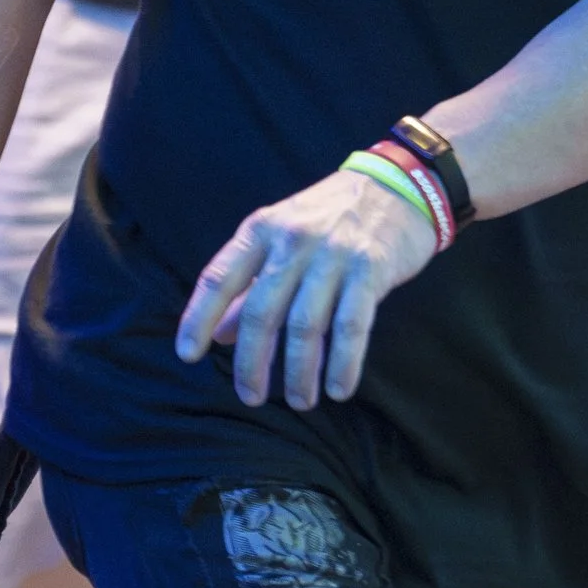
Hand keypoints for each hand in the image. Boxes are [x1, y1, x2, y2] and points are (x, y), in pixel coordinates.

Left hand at [176, 166, 440, 410]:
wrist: (399, 185)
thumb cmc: (332, 216)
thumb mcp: (282, 238)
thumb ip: (250, 286)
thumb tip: (217, 335)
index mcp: (262, 229)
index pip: (219, 277)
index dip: (199, 317)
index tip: (188, 355)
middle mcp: (293, 241)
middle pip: (261, 312)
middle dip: (252, 362)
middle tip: (250, 396)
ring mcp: (333, 255)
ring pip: (306, 325)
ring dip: (300, 372)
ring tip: (300, 402)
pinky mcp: (370, 270)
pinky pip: (352, 326)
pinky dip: (344, 363)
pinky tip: (339, 389)